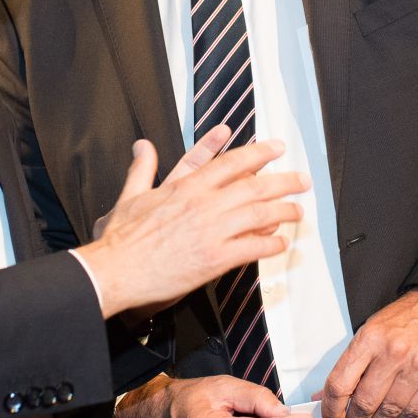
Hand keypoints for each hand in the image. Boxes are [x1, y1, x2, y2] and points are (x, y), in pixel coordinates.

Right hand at [75, 130, 307, 318]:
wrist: (115, 271)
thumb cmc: (121, 238)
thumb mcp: (130, 195)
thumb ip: (142, 169)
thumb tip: (143, 146)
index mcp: (185, 186)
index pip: (230, 162)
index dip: (258, 153)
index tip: (277, 148)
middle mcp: (203, 204)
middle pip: (253, 186)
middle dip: (283, 181)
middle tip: (302, 180)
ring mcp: (210, 231)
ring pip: (259, 215)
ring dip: (284, 211)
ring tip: (298, 211)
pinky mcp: (214, 259)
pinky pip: (252, 249)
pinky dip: (270, 245)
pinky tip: (281, 244)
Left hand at [319, 290, 417, 417]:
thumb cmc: (404, 320)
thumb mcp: (369, 331)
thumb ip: (349, 365)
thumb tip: (325, 396)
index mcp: (370, 339)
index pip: (340, 384)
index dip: (331, 409)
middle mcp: (394, 353)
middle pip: (364, 403)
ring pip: (389, 412)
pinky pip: (412, 411)